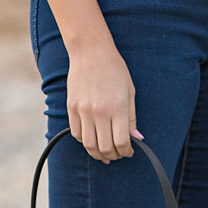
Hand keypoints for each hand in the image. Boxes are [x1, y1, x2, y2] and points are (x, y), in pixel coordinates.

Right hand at [66, 42, 140, 163]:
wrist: (91, 52)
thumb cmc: (114, 69)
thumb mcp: (129, 91)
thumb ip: (131, 117)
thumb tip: (135, 138)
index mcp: (117, 107)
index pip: (121, 142)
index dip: (126, 152)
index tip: (129, 151)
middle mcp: (99, 112)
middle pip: (105, 147)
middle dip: (114, 155)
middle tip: (118, 154)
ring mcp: (83, 111)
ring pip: (89, 145)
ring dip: (98, 154)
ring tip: (105, 153)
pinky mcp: (72, 108)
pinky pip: (77, 134)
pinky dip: (85, 141)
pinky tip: (92, 139)